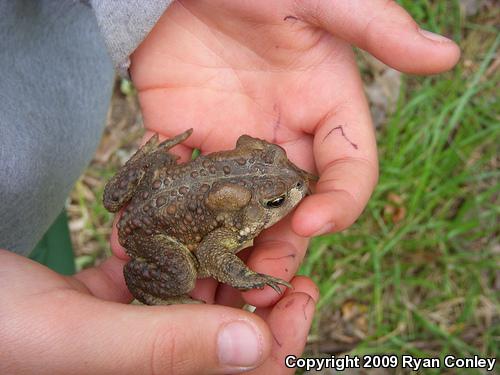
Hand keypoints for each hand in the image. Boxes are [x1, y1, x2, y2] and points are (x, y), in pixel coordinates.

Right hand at [0, 250, 317, 373]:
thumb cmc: (0, 329)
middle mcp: (149, 359)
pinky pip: (159, 275)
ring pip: (196, 298)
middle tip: (280, 242)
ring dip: (223, 262)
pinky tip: (187, 218)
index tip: (303, 292)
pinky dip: (177, 249)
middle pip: (225, 332)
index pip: (241, 374)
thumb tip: (254, 347)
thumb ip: (164, 348)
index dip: (282, 340)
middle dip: (259, 289)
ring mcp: (131, 329)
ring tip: (244, 220)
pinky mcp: (110, 301)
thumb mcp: (78, 338)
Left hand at [124, 0, 459, 305]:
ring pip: (236, 214)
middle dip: (279, 250)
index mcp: (322, 112)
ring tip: (206, 284)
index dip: (340, 203)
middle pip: (290, 210)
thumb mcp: (320, 1)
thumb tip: (446, 54)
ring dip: (224, 251)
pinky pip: (178, 190)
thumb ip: (376, 27)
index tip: (312, 224)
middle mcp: (280, 140)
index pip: (348, 172)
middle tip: (259, 282)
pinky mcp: (183, 144)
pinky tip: (151, 246)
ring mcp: (229, 148)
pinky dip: (167, 219)